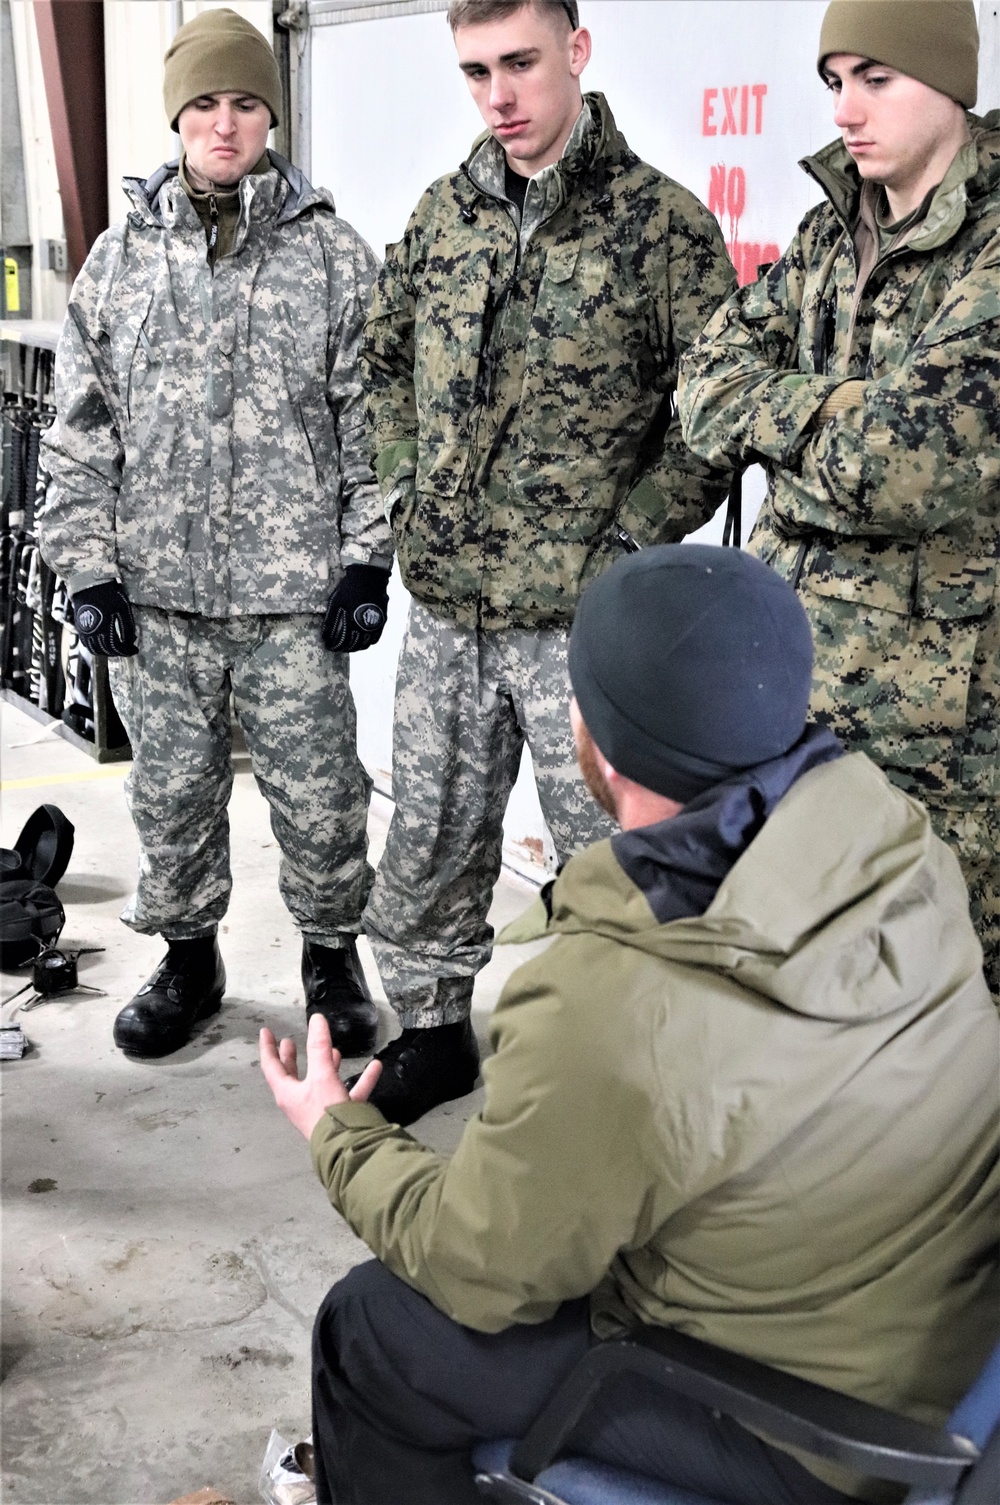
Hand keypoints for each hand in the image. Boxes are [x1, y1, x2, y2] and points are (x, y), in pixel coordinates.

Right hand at [71, 581, 138, 656]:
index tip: (134, 650)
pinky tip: (102, 644)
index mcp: (105, 628)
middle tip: (126, 649)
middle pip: (106, 650)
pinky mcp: (80, 628)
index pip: (117, 648)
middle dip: (118, 652)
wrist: (89, 585)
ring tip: (115, 648)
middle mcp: (93, 632)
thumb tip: (132, 640)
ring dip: (106, 652)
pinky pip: (86, 643)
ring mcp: (85, 631)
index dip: (127, 651)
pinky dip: (95, 647)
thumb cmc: (108, 594)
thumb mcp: (123, 609)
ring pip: (95, 649)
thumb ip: (127, 626)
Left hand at [259, 1013, 381, 1139]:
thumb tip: (316, 1020)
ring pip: (321, 1082)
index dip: (268, 1047)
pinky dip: (361, 1079)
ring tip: (334, 1050)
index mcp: (288, 1092)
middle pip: (293, 1075)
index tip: (266, 1032)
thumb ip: (319, 1047)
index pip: (272, 1066)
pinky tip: (375, 1067)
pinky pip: (349, 1092)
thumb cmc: (326, 1112)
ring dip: (326, 1066)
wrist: (348, 1146)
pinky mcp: (340, 1115)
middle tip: (290, 1042)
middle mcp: (300, 1101)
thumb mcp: (322, 1075)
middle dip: (292, 1057)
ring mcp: (320, 1109)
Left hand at [321, 564, 389, 652]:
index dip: (335, 647)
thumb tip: (324, 636)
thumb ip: (330, 621)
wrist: (370, 578)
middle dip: (344, 648)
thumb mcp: (336, 602)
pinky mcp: (381, 622)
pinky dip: (367, 642)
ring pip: (365, 645)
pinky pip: (375, 639)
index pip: (342, 642)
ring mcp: (374, 626)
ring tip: (349, 645)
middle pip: (353, 646)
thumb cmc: (350, 588)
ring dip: (356, 647)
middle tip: (338, 647)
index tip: (330, 647)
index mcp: (351, 623)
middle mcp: (363, 627)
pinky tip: (362, 640)